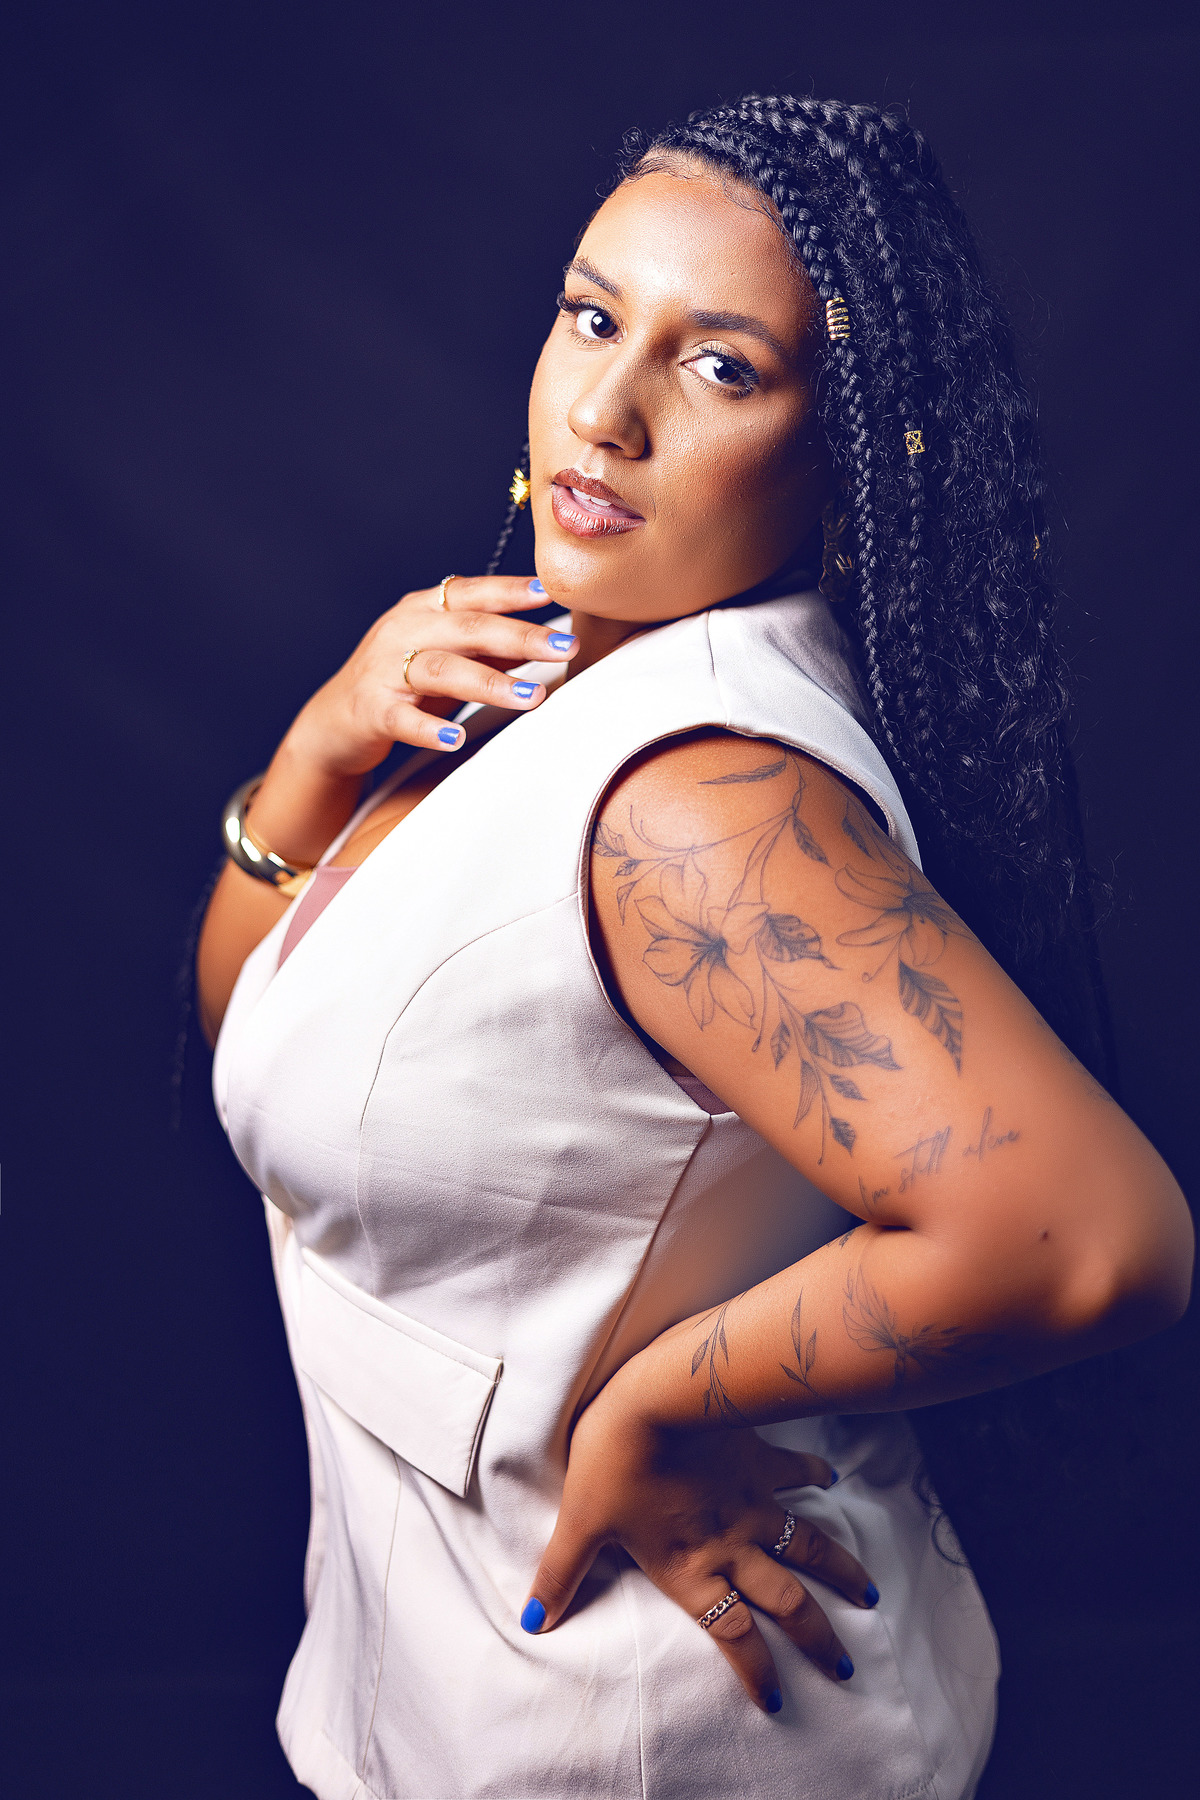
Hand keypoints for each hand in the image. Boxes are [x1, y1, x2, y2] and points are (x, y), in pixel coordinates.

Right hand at [285, 574, 575, 775]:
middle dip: (520, 636)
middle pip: (466, 628)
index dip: (510, 591)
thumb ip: (490, 645)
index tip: (550, 592)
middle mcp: (402, 632)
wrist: (334, 721)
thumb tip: (548, 638)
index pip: (471, 593)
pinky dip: (429, 728)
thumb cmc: (400, 682)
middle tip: (566, 648)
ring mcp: (384, 671)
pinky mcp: (371, 711)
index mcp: (423, 610)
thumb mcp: (445, 654)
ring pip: (441, 670)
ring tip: (532, 697)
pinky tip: (456, 739)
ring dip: (489, 682)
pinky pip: (403, 719)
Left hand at [522, 1380, 878, 1713]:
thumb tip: (534, 1621)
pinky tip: (831, 1478)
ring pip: (809, 1546)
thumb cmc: (612, 1461)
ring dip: (840, 1571)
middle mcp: (732, 1544)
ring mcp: (752, 1502)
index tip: (778, 1698)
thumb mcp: (580, 1524)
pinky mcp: (759, 1459)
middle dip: (819, 1636)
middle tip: (845, 1664)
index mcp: (691, 1569)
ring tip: (868, 1594)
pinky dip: (816, 1476)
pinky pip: (795, 1471)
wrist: (656, 1397)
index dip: (756, 1671)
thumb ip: (562, 1575)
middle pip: (787, 1602)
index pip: (733, 1635)